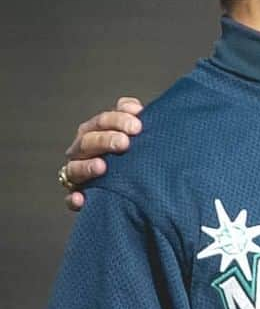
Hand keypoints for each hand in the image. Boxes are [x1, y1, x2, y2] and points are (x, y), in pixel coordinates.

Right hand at [61, 96, 143, 210]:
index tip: (137, 124)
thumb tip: (137, 108)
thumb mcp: (140, 138)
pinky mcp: (78, 197)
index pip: (103, 121)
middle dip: (105, 139)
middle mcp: (84, 151)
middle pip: (88, 140)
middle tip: (125, 142)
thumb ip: (136, 120)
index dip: (117, 119)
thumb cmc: (139, 157)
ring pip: (74, 168)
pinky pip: (71, 199)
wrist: (140, 192)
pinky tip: (82, 199)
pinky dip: (74, 198)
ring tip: (102, 166)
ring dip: (86, 166)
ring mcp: (78, 174)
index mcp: (97, 133)